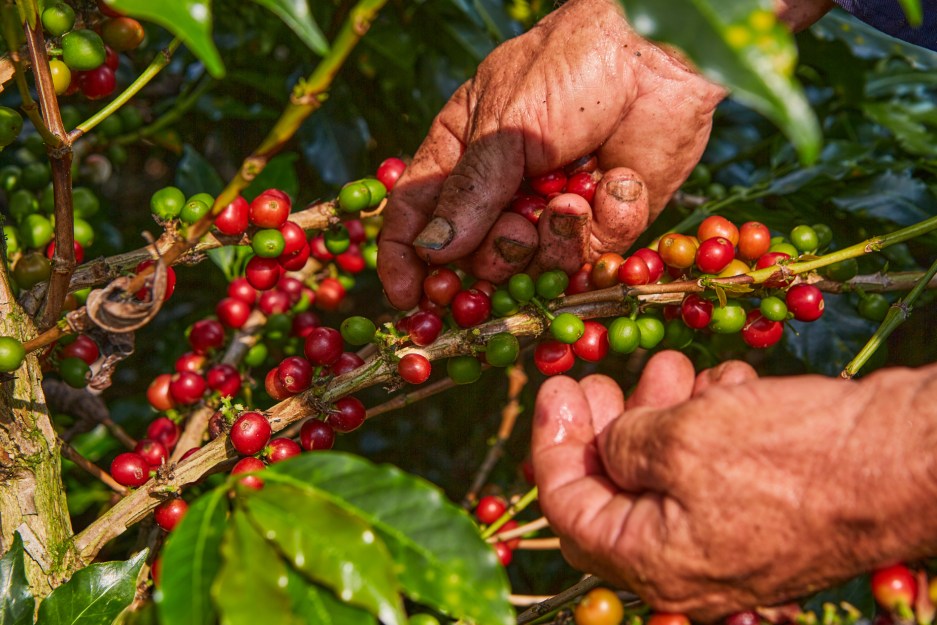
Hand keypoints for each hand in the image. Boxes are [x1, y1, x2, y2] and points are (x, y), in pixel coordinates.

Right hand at [377, 0, 724, 308]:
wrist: (655, 56)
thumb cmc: (568, 70)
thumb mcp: (506, 125)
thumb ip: (471, 190)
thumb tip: (433, 250)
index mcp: (461, 159)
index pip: (417, 217)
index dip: (407, 260)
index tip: (408, 298)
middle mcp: (503, 194)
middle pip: (478, 259)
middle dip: (499, 254)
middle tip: (520, 227)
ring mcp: (554, 213)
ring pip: (537, 270)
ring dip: (555, 243)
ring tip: (573, 203)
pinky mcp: (606, 223)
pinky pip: (596, 255)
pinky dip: (609, 223)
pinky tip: (618, 180)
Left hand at [531, 352, 936, 620]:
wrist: (907, 460)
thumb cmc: (792, 455)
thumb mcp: (683, 439)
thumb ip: (622, 445)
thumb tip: (607, 446)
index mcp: (655, 564)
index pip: (569, 511)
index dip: (550, 445)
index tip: (556, 388)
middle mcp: (688, 566)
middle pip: (616, 492)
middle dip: (605, 425)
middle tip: (600, 376)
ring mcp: (729, 541)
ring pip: (667, 471)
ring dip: (660, 413)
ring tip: (675, 367)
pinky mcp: (764, 512)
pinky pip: (715, 468)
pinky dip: (709, 423)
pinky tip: (728, 388)